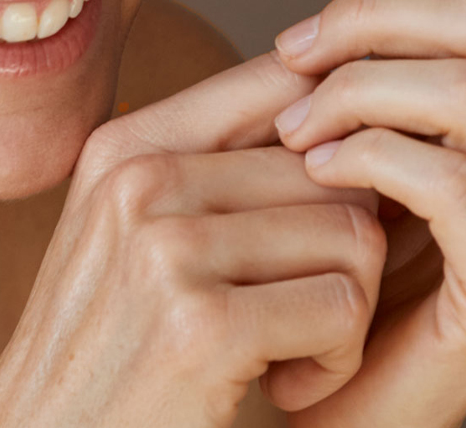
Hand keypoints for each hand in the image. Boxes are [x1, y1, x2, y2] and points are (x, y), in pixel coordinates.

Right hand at [0, 54, 387, 427]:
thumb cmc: (112, 353)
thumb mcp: (136, 235)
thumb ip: (217, 164)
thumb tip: (341, 91)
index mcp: (127, 146)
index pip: (288, 81)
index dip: (348, 142)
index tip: (346, 206)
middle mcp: (140, 181)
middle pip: (337, 170)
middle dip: (347, 250)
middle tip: (303, 313)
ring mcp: (165, 249)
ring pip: (353, 236)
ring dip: (347, 311)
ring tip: (292, 350)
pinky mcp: (202, 325)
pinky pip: (343, 308)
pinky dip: (336, 361)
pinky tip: (288, 385)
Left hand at [269, 0, 465, 426]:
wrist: (329, 398)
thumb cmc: (329, 260)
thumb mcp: (360, 132)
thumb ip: (383, 57)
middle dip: (382, 15)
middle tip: (296, 49)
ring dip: (363, 86)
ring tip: (292, 121)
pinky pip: (453, 183)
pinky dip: (369, 154)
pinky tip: (312, 165)